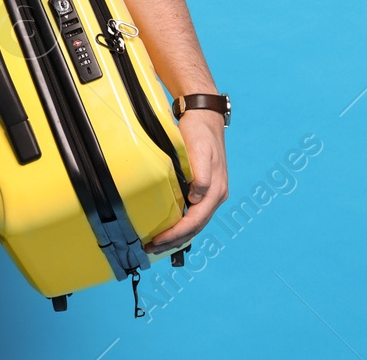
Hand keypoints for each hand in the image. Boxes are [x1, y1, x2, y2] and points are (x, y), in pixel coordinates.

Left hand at [144, 108, 226, 254]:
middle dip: (174, 241)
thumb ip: (201, 175)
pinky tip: (169, 228)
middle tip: (151, 249)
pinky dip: (181, 225)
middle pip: (195, 227)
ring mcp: (210, 193)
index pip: (195, 221)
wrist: (204, 118)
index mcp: (215, 190)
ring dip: (177, 236)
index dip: (176, 234)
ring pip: (195, 223)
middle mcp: (215, 195)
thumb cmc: (200, 133)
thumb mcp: (200, 151)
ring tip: (158, 244)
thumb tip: (197, 196)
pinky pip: (193, 214)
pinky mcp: (203, 189)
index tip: (157, 241)